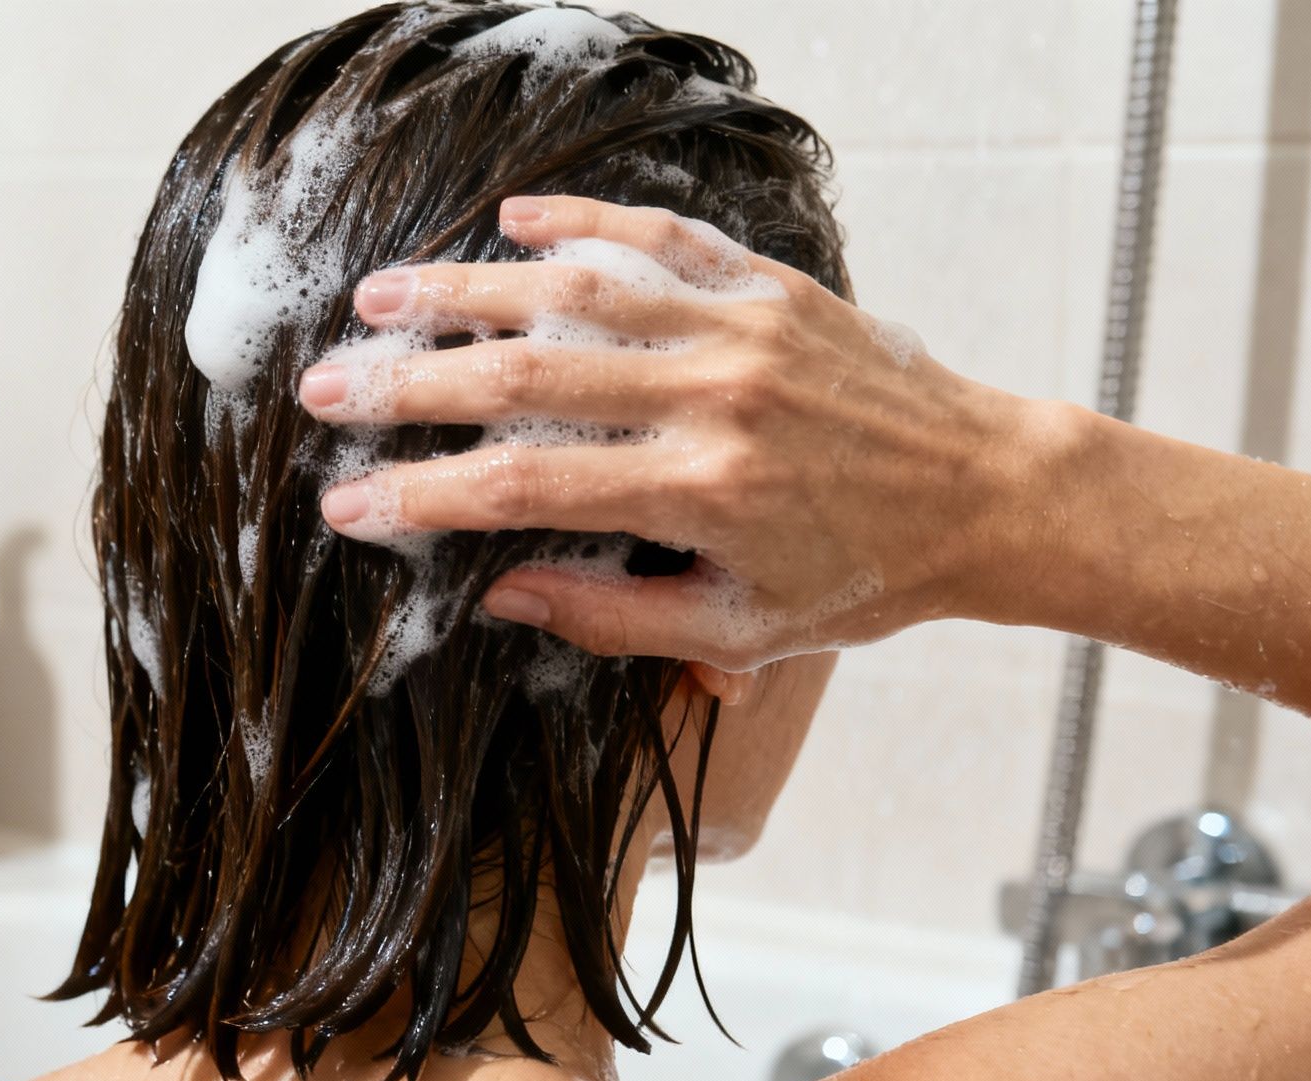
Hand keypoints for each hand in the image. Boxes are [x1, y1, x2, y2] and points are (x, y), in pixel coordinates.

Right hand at [300, 194, 1055, 670]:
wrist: (989, 493)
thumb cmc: (865, 577)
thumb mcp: (741, 630)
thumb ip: (612, 619)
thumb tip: (497, 595)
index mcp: (699, 491)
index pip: (521, 489)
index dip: (419, 499)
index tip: (346, 505)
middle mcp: (710, 394)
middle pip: (524, 378)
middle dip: (406, 384)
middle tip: (321, 388)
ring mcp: (739, 325)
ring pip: (574, 290)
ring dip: (465, 291)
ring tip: (378, 297)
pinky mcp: (768, 284)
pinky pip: (658, 236)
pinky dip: (582, 220)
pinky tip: (511, 219)